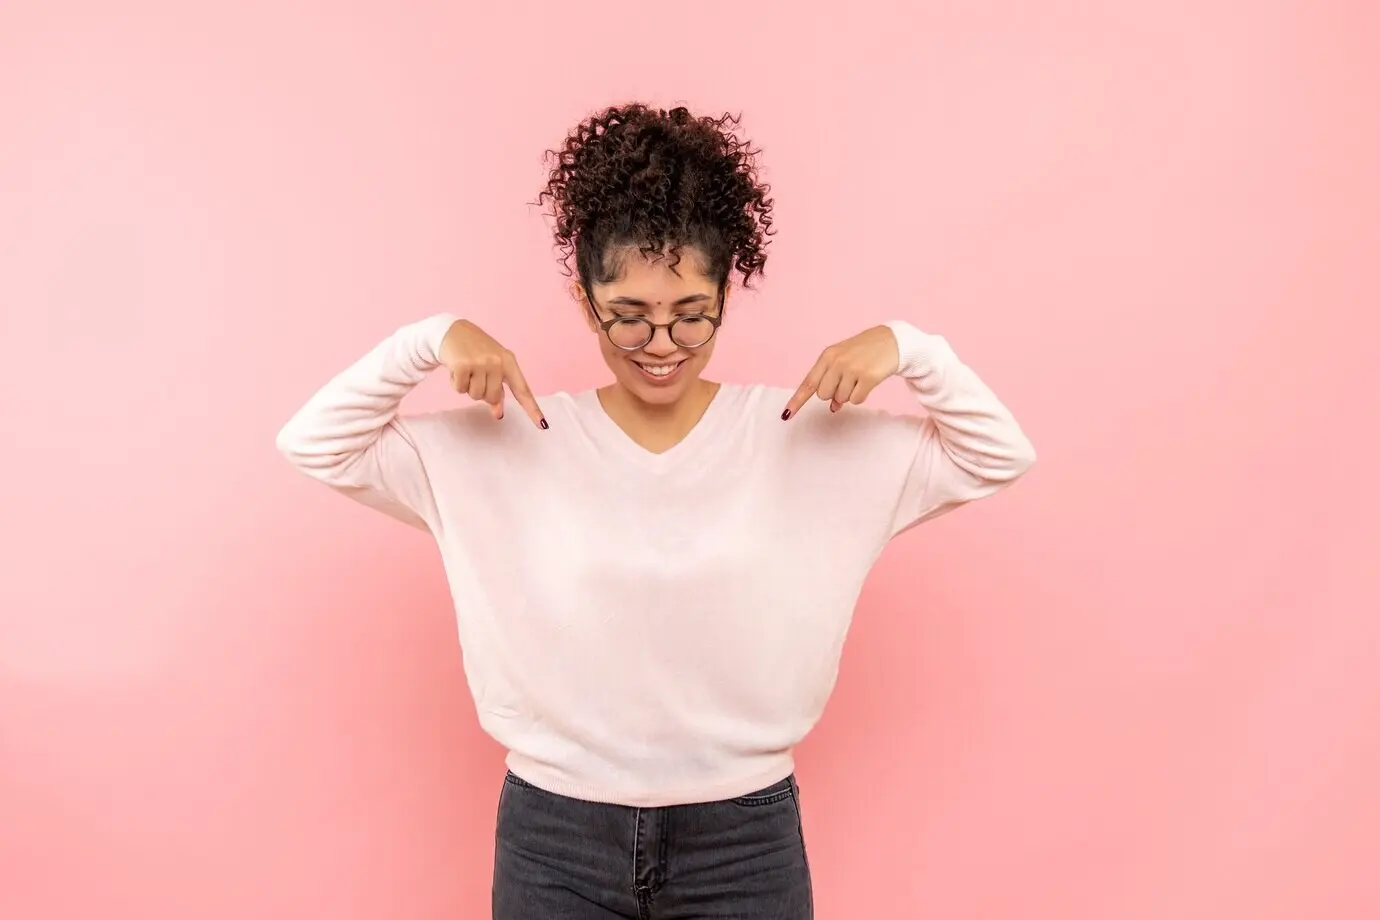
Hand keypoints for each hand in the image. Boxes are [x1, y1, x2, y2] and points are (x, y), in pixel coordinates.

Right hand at [439, 319, 546, 428]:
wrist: (452, 330)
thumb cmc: (476, 351)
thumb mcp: (492, 367)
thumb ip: (498, 390)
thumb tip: (498, 414)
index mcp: (509, 362)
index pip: (523, 390)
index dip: (533, 409)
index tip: (543, 425)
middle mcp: (497, 362)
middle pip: (493, 398)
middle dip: (483, 392)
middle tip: (476, 374)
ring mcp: (480, 363)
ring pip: (476, 396)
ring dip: (468, 387)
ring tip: (467, 370)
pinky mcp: (463, 365)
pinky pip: (460, 389)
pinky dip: (455, 383)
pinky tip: (456, 368)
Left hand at [782, 325, 899, 419]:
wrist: (891, 341)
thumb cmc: (863, 352)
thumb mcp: (843, 361)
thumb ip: (832, 381)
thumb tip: (833, 407)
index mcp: (827, 356)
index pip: (808, 383)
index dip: (797, 401)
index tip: (786, 415)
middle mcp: (837, 362)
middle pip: (824, 395)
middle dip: (834, 393)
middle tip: (847, 381)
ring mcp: (852, 369)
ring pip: (840, 399)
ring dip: (849, 394)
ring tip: (859, 378)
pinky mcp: (868, 377)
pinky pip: (856, 400)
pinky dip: (861, 396)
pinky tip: (867, 382)